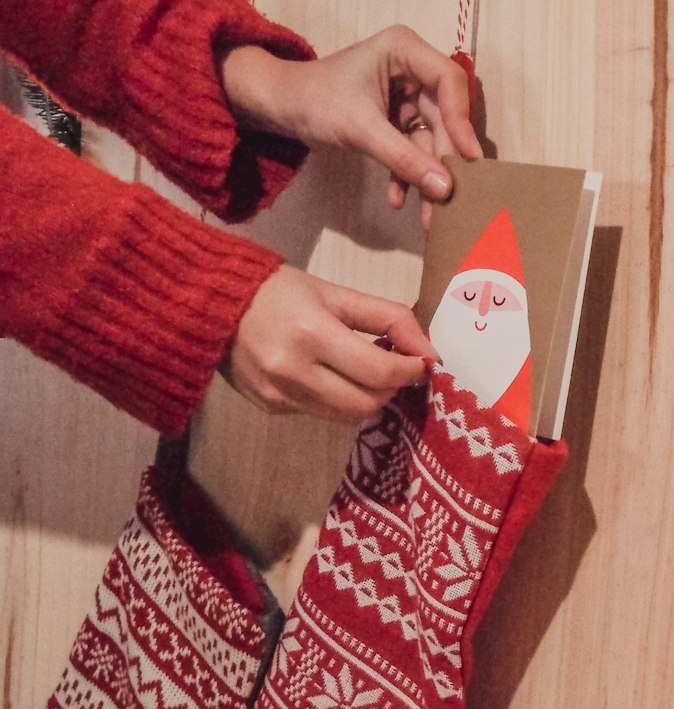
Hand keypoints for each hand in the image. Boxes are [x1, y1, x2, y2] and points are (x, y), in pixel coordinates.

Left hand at [219, 25, 482, 222]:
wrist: (280, 108)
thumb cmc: (313, 101)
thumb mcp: (359, 129)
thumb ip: (403, 158)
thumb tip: (444, 189)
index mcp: (404, 50)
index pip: (449, 82)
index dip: (461, 120)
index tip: (468, 159)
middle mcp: (412, 69)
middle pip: (444, 117)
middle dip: (442, 160)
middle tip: (452, 198)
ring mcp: (406, 96)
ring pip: (430, 138)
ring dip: (426, 176)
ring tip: (428, 215)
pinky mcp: (396, 120)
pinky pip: (411, 149)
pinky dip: (405, 174)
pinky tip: (397, 200)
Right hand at [221, 265, 437, 422]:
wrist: (209, 306)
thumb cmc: (277, 292)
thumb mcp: (335, 293)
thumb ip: (388, 318)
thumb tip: (429, 351)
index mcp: (311, 334)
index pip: (379, 371)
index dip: (410, 371)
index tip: (423, 362)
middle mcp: (294, 372)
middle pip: (366, 403)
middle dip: (391, 388)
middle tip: (396, 367)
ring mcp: (280, 396)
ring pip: (347, 416)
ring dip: (368, 397)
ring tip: (367, 371)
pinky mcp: (272, 409)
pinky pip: (321, 413)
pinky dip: (338, 399)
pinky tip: (333, 375)